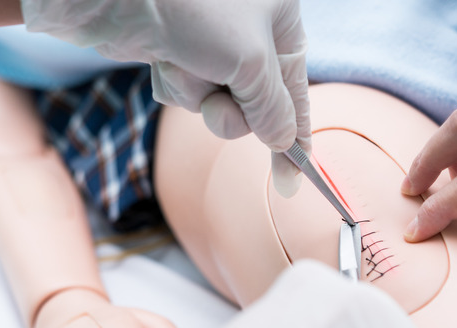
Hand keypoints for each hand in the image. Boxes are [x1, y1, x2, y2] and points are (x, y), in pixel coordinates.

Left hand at [21, 0, 310, 196]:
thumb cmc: (195, 9)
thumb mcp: (251, 63)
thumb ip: (273, 110)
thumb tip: (284, 142)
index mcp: (279, 19)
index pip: (295, 88)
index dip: (295, 136)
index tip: (292, 180)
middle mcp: (247, 29)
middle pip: (254, 104)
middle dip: (232, 111)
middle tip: (218, 105)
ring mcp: (208, 42)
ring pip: (215, 102)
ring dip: (197, 94)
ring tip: (182, 62)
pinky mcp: (175, 52)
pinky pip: (185, 92)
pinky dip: (174, 84)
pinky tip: (161, 57)